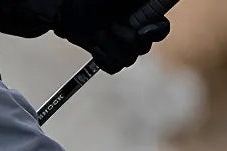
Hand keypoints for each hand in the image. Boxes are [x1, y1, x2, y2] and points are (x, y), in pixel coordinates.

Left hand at [56, 0, 170, 73]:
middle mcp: (137, 30)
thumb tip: (153, 2)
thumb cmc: (91, 0)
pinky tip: (95, 46)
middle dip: (125, 40)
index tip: (140, 32)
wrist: (65, 11)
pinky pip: (114, 68)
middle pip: (144, 48)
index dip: (155, 33)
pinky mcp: (109, 57)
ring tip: (98, 33)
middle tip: (110, 26)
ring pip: (128, 60)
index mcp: (144, 12)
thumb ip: (140, 2)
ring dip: (110, 47)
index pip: (161, 30)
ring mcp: (123, 45)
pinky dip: (103, 58)